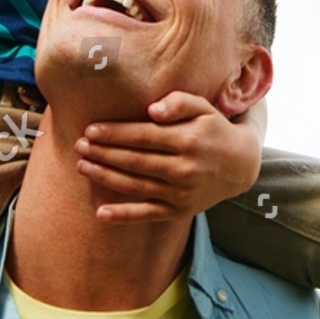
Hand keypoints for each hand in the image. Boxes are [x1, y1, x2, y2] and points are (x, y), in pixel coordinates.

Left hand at [75, 93, 263, 222]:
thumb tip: (152, 109)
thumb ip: (179, 102)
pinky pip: (147, 214)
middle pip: (135, 161)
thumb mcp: (204, 108)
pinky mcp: (179, 211)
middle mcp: (184, 168)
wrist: (241, 165)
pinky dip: (124, 216)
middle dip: (104, 153)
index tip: (91, 129)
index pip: (144, 136)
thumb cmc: (214, 129)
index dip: (115, 133)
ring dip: (106, 177)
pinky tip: (101, 214)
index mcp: (188, 140)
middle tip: (78, 145)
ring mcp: (181, 193)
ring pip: (136, 186)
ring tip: (82, 166)